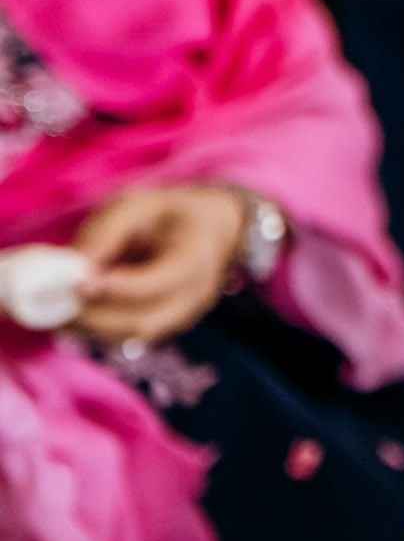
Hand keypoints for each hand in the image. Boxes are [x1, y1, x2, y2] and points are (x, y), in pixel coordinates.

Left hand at [70, 183, 248, 345]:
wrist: (212, 231)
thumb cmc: (170, 214)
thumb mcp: (139, 205)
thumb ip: (106, 232)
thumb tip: (72, 267)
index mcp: (195, 258)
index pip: (159, 282)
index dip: (118, 287)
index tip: (78, 282)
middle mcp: (194, 296)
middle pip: (142, 320)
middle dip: (93, 316)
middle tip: (53, 304)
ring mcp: (183, 316)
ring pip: (132, 335)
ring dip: (90, 329)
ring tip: (55, 313)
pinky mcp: (166, 326)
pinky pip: (130, 336)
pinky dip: (98, 330)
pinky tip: (73, 316)